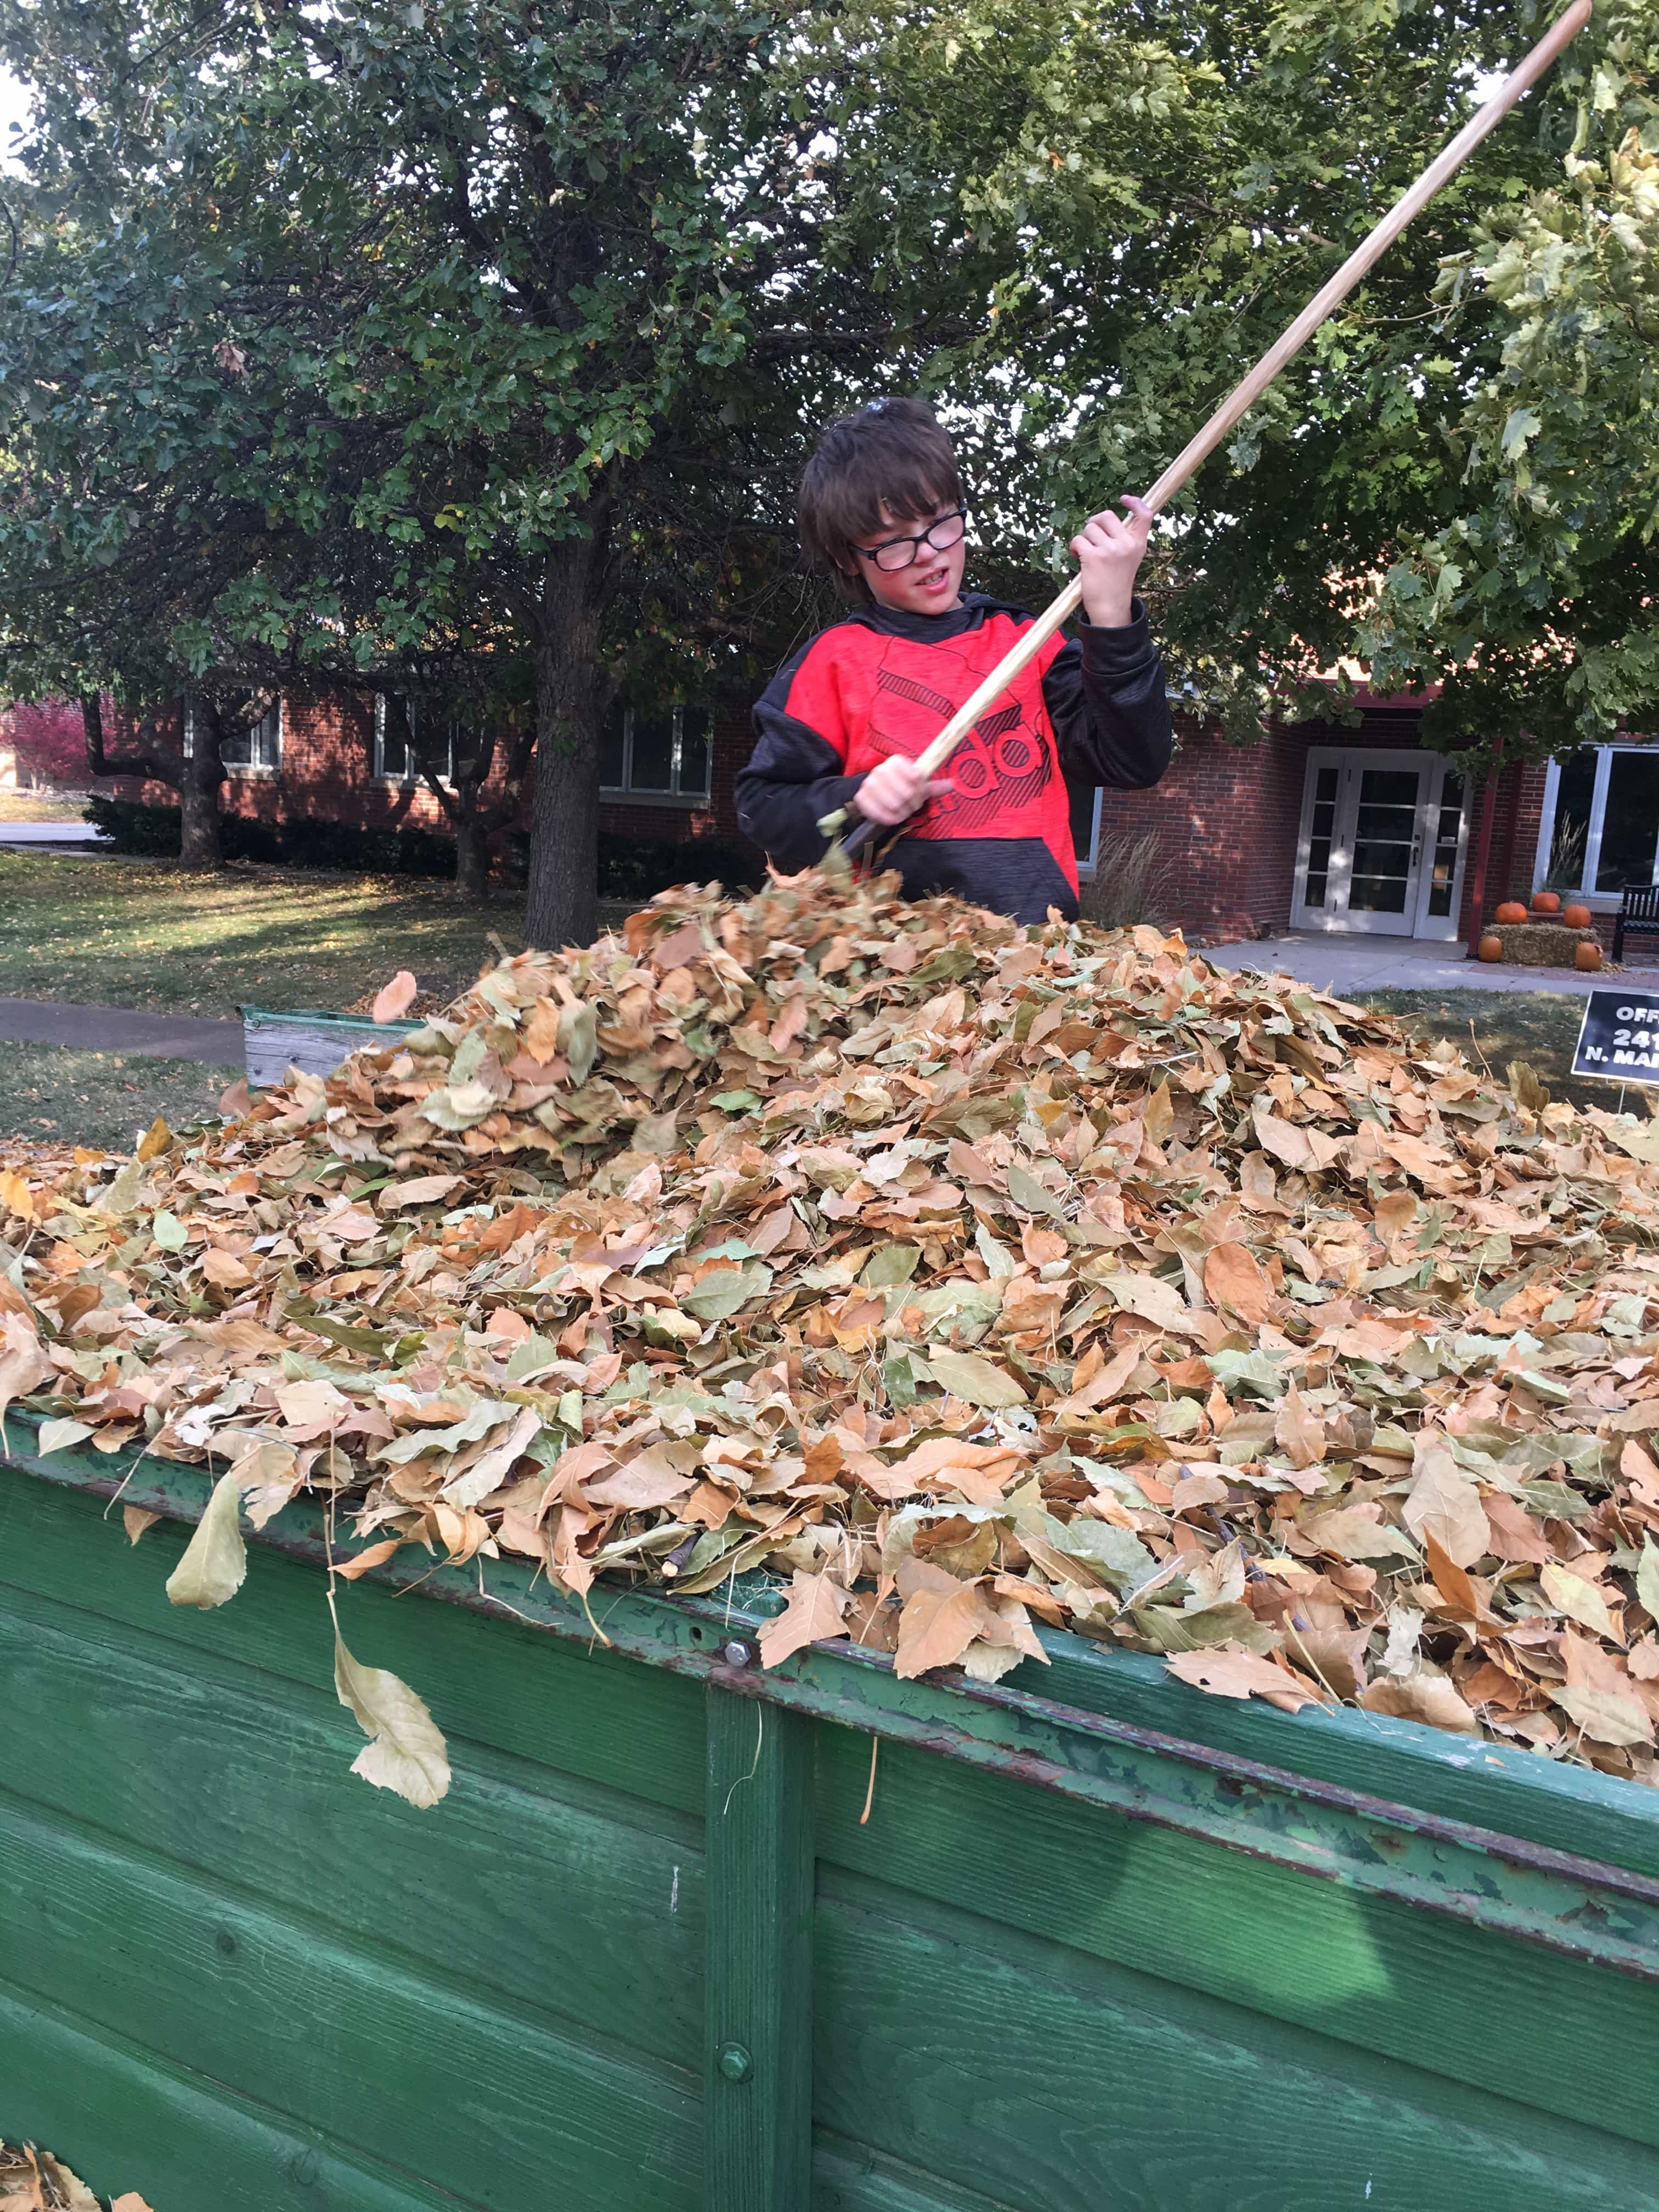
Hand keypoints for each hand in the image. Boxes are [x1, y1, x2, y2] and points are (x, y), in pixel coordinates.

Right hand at [857, 753, 953, 826]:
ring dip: (903, 813)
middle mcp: (880, 769)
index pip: (916, 777)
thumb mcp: (916, 785)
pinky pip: (880, 814)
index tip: (918, 791)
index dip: (921, 789)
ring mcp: (869, 784)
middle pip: (908, 793)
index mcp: (895, 761)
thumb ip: (933, 786)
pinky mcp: (861, 798)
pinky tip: (893, 817)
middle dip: (914, 803)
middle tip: (911, 805)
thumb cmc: (899, 788)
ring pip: (895, 805)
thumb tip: (951, 784)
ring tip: (902, 810)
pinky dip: (890, 819)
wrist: (872, 793)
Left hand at [1071, 496, 1151, 627]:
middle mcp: (1126, 544)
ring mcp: (1110, 550)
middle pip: (1107, 515)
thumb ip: (1125, 540)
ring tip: (1086, 553)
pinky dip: (1074, 548)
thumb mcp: (1129, 559)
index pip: (1144, 515)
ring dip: (1084, 538)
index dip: (1135, 502)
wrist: (1110, 608)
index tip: (1123, 499)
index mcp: (1138, 544)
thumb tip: (1107, 520)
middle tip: (1091, 536)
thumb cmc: (1115, 583)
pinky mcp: (1093, 557)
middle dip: (1094, 523)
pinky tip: (1078, 557)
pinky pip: (1078, 540)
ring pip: (1090, 528)